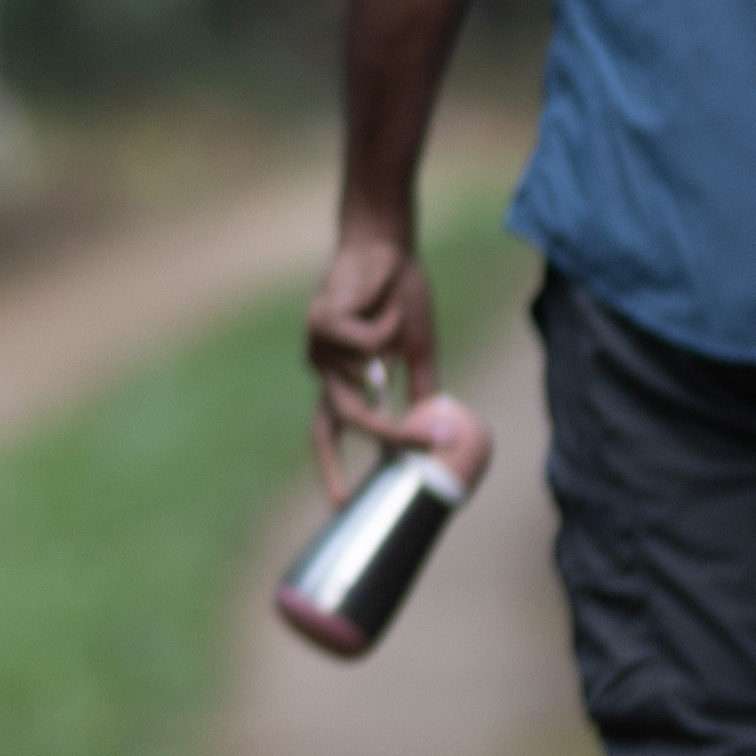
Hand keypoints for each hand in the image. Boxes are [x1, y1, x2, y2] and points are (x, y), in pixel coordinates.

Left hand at [303, 221, 434, 495]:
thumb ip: (419, 391)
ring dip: (392, 347)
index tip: (340, 506)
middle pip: (344, 417)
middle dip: (381, 432)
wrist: (386, 249)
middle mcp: (323, 368)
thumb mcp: (414, 350)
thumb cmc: (399, 297)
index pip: (329, 431)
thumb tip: (439, 433)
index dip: (333, 467)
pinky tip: (380, 303)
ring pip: (363, 377)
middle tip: (418, 442)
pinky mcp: (320, 324)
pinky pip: (367, 345)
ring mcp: (316, 347)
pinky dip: (386, 325)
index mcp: (342, 379)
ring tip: (391, 314)